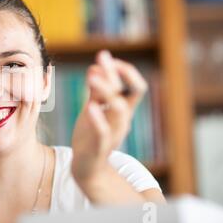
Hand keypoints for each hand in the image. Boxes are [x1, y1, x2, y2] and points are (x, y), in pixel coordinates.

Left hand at [71, 50, 147, 181]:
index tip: (106, 57)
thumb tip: (95, 67)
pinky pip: (104, 132)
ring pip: (119, 111)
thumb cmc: (91, 136)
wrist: (86, 167)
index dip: (125, 70)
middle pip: (127, 93)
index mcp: (122, 111)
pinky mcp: (100, 147)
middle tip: (101, 56)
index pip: (135, 86)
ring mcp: (113, 134)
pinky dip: (99, 119)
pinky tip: (90, 106)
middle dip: (115, 73)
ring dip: (106, 91)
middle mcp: (122, 120)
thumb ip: (95, 91)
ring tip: (92, 77)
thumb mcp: (93, 110)